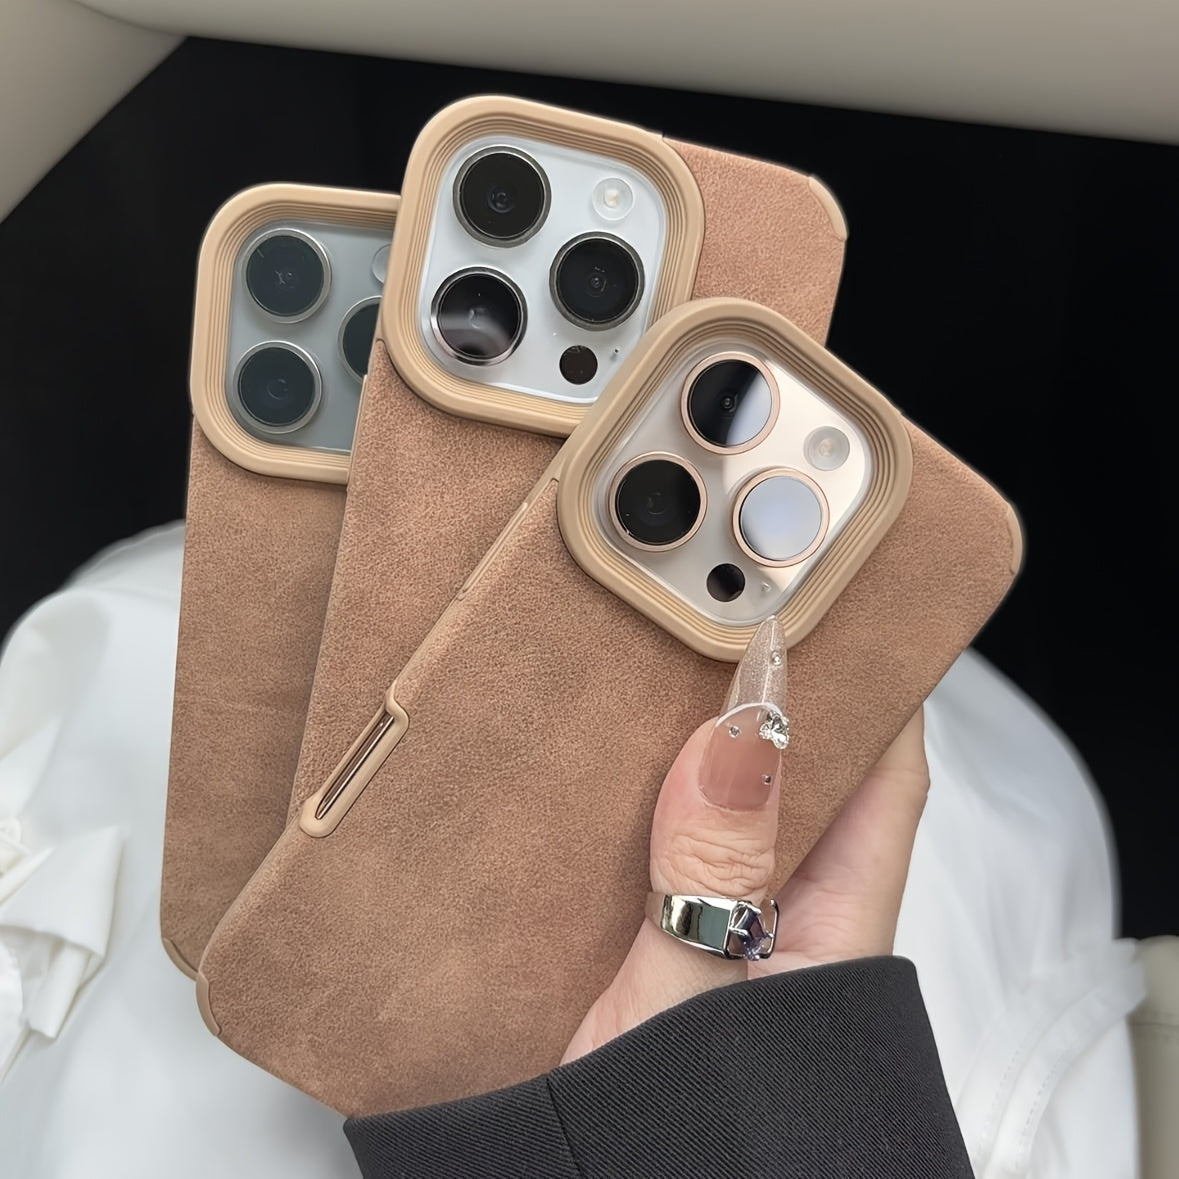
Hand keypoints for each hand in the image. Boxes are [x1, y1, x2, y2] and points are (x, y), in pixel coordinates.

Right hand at [563, 618, 930, 1061]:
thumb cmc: (684, 1150)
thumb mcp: (694, 1006)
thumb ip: (718, 877)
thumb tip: (746, 732)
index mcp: (829, 922)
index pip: (885, 770)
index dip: (878, 674)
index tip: (841, 589)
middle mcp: (771, 907)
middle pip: (790, 765)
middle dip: (762, 683)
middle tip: (713, 594)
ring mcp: (697, 913)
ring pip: (705, 790)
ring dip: (676, 727)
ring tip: (634, 648)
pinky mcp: (628, 927)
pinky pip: (630, 831)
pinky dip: (608, 782)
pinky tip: (562, 745)